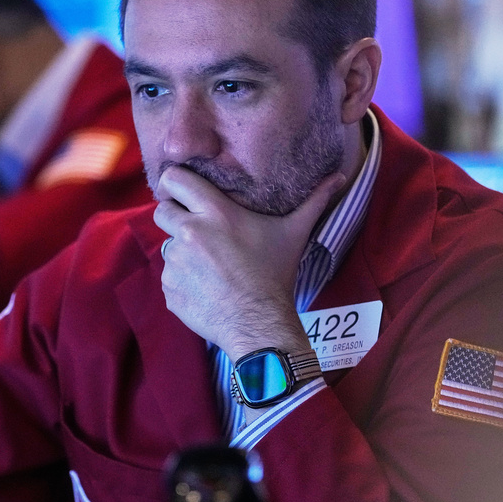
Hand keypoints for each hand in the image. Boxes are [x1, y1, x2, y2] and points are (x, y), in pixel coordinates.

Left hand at [153, 166, 344, 361]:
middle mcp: (189, 233)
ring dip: (182, 253)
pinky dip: (182, 281)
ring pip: (167, 247)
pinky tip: (206, 288)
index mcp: (214, 213)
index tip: (182, 191)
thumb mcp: (293, 233)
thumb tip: (340, 176)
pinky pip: (169, 277)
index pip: (173, 180)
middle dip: (175, 217)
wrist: (260, 325)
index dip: (174, 184)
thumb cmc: (276, 275)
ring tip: (209, 266)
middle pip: (162, 211)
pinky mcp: (169, 289)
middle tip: (196, 231)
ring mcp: (175, 263)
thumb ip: (314, 201)